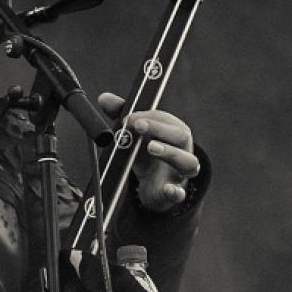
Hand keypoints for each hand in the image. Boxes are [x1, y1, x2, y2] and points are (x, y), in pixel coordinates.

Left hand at [98, 93, 200, 212]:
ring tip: (151, 147)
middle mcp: (183, 149)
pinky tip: (169, 190)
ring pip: (188, 162)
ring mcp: (181, 172)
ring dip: (170, 153)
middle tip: (137, 126)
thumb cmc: (146, 154)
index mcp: (173, 131)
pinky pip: (180, 193)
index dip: (148, 116)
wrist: (156, 186)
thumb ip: (121, 115)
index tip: (128, 117)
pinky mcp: (175, 193)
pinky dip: (176, 192)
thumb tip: (103, 98)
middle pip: (181, 136)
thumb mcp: (134, 135)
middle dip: (159, 129)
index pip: (166, 119)